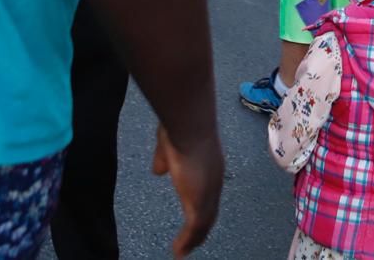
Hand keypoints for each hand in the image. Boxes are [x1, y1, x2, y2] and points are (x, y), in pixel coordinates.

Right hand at [151, 123, 222, 256]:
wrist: (189, 126)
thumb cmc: (180, 128)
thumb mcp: (168, 144)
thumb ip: (164, 158)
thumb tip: (158, 171)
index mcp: (210, 168)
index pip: (208, 194)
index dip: (202, 207)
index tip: (196, 219)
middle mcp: (214, 182)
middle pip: (210, 212)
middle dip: (202, 229)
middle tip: (193, 242)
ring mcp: (209, 193)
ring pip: (204, 224)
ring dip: (194, 240)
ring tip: (182, 252)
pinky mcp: (199, 202)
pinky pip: (195, 229)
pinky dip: (187, 242)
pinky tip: (178, 252)